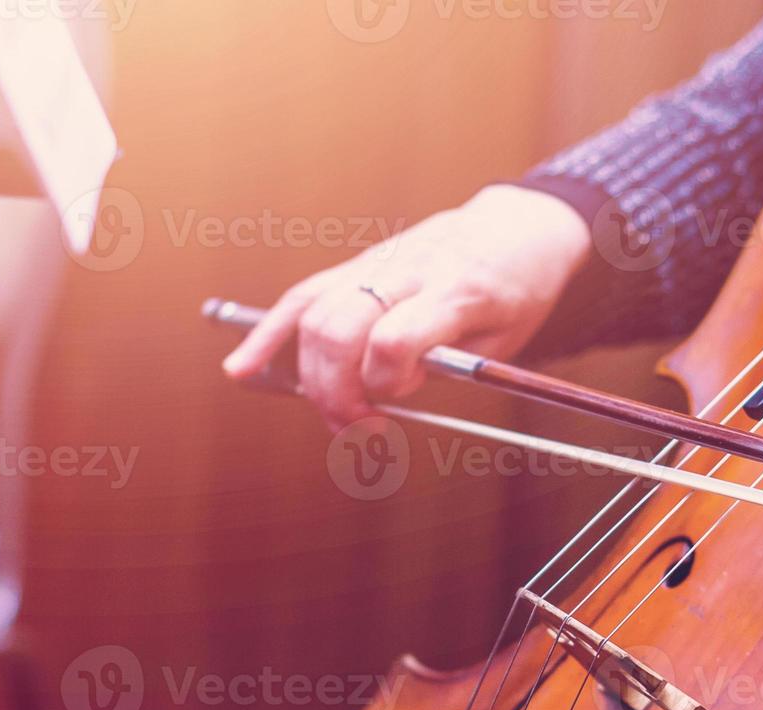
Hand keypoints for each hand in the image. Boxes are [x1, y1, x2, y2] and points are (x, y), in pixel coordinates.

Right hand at [222, 184, 590, 429]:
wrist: (519, 228)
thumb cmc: (519, 291)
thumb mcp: (506, 339)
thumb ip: (447, 365)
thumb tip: (381, 394)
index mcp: (458, 290)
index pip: (395, 337)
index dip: (385, 381)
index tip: (398, 403)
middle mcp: (410, 270)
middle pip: (340, 329)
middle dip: (335, 391)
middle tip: (358, 428)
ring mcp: (378, 263)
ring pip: (315, 314)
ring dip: (309, 376)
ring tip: (334, 415)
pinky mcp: (358, 265)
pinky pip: (304, 296)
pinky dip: (269, 334)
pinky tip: (242, 368)